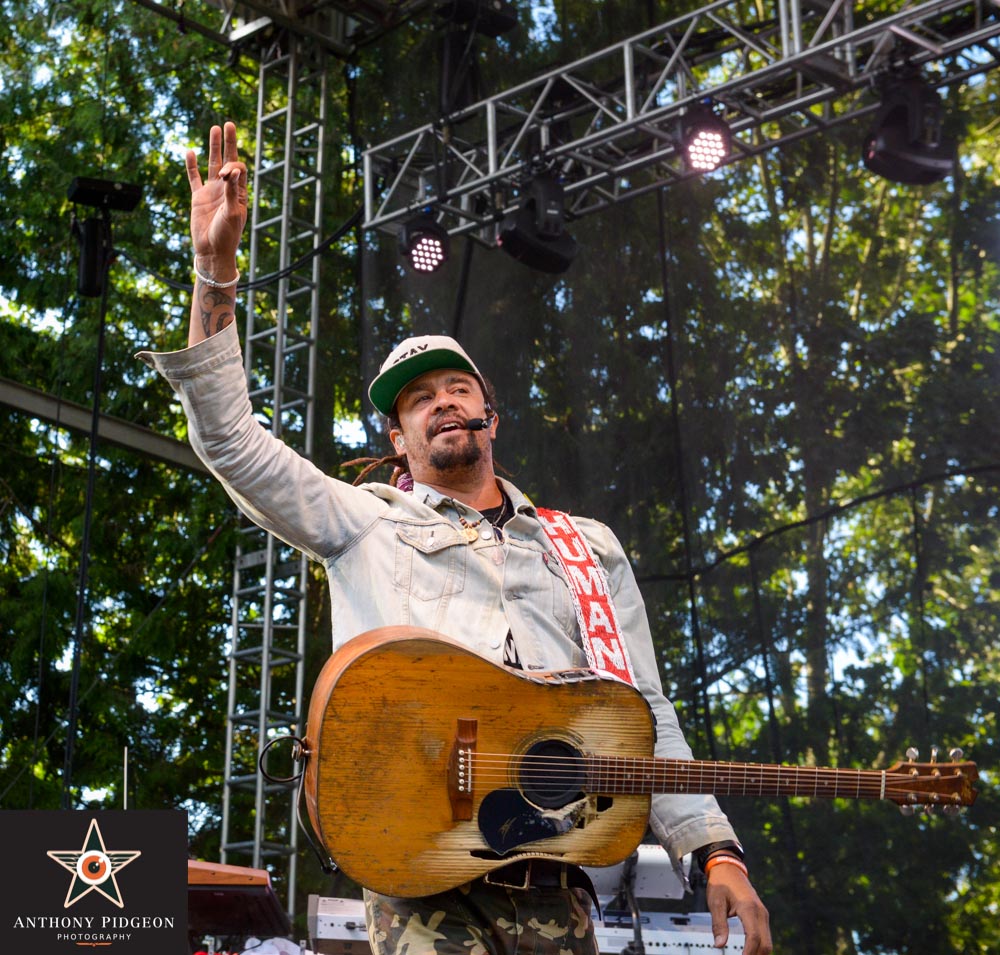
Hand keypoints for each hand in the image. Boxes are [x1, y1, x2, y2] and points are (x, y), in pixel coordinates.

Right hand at [185, 122, 247, 274]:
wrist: (211, 251)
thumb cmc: (226, 236)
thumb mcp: (232, 214)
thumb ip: (232, 193)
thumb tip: (233, 171)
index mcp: (240, 193)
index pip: (238, 169)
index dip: (231, 166)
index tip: (224, 175)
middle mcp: (227, 189)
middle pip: (228, 160)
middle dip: (229, 143)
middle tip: (229, 123)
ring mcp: (212, 192)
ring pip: (212, 164)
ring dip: (213, 147)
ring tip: (215, 128)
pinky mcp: (198, 197)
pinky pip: (194, 178)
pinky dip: (192, 166)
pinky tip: (191, 152)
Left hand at [706, 863, 771, 954]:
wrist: (728, 868)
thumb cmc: (721, 883)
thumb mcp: (715, 902)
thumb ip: (718, 924)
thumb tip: (719, 945)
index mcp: (749, 908)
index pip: (753, 938)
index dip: (748, 954)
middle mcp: (760, 912)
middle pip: (765, 944)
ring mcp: (763, 914)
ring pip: (767, 942)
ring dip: (759, 953)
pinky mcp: (762, 915)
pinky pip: (765, 936)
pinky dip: (760, 947)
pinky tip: (750, 952)